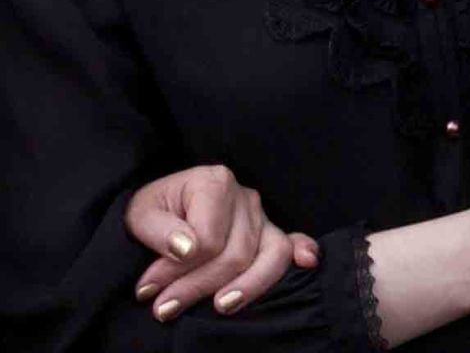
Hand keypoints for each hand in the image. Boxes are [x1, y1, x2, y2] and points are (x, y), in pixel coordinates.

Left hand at [124, 165, 318, 322]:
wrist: (163, 206)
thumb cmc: (153, 210)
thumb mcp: (140, 214)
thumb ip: (159, 231)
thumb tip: (186, 249)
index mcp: (215, 182)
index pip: (208, 240)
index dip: (176, 271)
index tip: (147, 290)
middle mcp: (246, 197)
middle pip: (236, 254)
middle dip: (199, 286)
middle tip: (163, 309)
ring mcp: (262, 216)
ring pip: (270, 256)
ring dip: (246, 287)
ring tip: (220, 307)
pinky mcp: (270, 232)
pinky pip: (292, 243)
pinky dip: (303, 251)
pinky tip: (306, 262)